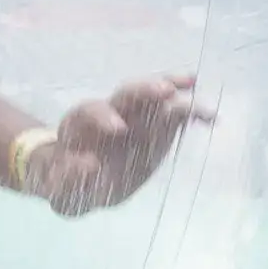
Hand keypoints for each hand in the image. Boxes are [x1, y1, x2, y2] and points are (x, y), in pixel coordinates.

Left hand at [21, 73, 208, 212]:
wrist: (80, 180)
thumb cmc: (65, 180)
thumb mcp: (58, 185)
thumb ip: (69, 177)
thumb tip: (88, 165)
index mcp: (81, 125)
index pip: (90, 111)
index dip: (103, 116)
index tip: (118, 129)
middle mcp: (109, 114)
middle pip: (125, 95)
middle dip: (144, 90)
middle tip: (165, 90)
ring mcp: (135, 120)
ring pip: (151, 99)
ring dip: (170, 89)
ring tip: (192, 83)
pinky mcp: (155, 131)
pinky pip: (172, 117)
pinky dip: (188, 112)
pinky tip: (209, 115)